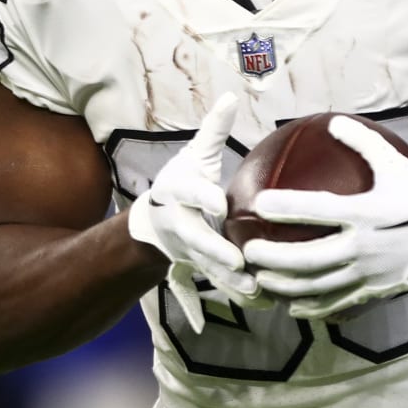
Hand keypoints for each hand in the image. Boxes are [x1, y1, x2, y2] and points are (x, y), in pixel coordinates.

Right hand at [126, 93, 263, 332]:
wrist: (155, 220)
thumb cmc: (182, 182)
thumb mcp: (194, 154)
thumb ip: (213, 130)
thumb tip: (231, 96)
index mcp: (178, 192)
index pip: (190, 193)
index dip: (203, 198)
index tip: (220, 204)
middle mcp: (179, 223)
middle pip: (195, 237)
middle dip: (214, 250)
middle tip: (237, 260)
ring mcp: (186, 249)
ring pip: (204, 266)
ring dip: (225, 279)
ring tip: (251, 289)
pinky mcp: (194, 267)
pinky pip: (207, 284)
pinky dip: (218, 298)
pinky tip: (239, 311)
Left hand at [242, 115, 407, 320]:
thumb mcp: (395, 165)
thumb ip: (363, 143)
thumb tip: (333, 120)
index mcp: (368, 212)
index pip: (319, 210)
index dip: (287, 206)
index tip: (258, 202)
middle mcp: (366, 246)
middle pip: (310, 258)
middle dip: (274, 257)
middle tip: (248, 250)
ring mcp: (369, 272)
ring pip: (319, 285)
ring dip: (285, 285)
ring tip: (259, 278)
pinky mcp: (373, 290)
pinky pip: (337, 303)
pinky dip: (312, 307)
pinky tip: (291, 306)